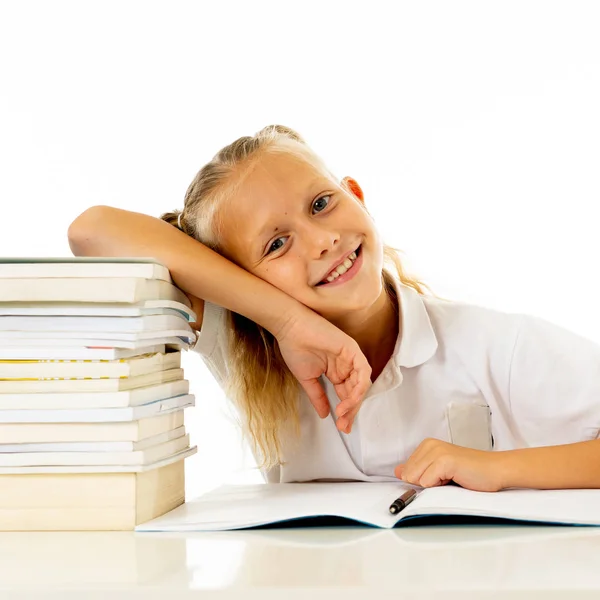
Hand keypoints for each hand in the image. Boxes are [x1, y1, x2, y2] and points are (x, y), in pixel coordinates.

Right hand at [274, 305, 371, 432]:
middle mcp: (346, 365)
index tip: (343, 427)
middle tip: (345, 425)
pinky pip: (363, 371)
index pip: (347, 395)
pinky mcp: (352, 349)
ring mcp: (351, 357)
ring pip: (362, 384)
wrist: (290, 328)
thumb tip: (324, 414)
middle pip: (356, 392)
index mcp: (337, 371)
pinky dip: (359, 386)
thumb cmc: (295, 348)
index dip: (347, 411)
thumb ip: (318, 396)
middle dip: (352, 410)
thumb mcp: (307, 379)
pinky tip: (350, 399)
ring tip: (343, 413)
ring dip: (355, 401)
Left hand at [395, 438, 503, 491]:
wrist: (495, 471)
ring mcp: (436, 451)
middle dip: (426, 483)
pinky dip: (439, 486)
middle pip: (408, 475)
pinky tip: (455, 478)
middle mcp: (429, 445)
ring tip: (451, 478)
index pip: (405, 471)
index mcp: (426, 445)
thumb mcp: (439, 471)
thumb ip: (418, 470)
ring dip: (434, 485)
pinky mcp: (444, 460)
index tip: (440, 477)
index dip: (422, 480)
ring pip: (416, 479)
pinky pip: (426, 482)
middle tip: (447, 478)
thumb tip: (398, 472)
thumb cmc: (471, 473)